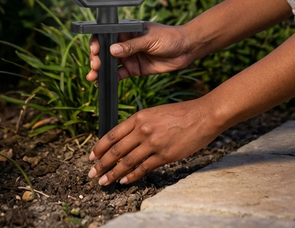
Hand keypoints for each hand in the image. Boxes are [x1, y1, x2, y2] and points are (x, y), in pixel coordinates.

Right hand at [86, 22, 192, 82]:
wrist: (186, 49)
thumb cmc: (170, 37)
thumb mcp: (150, 39)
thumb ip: (132, 45)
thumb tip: (112, 50)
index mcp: (128, 30)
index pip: (107, 34)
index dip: (98, 41)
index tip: (95, 49)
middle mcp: (126, 43)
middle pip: (105, 50)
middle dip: (97, 58)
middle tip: (95, 65)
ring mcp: (130, 56)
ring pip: (110, 63)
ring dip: (100, 70)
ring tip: (93, 76)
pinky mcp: (135, 69)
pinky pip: (119, 74)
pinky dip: (110, 79)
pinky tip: (102, 83)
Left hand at [88, 98, 217, 185]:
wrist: (203, 115)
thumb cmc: (181, 113)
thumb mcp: (156, 113)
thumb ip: (141, 124)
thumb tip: (126, 139)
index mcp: (140, 116)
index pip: (113, 134)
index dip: (100, 147)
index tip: (91, 156)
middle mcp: (143, 129)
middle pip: (116, 150)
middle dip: (101, 164)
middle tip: (92, 174)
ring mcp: (153, 143)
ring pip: (126, 162)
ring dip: (112, 174)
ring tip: (103, 181)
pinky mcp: (164, 155)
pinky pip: (143, 168)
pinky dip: (131, 176)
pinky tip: (123, 181)